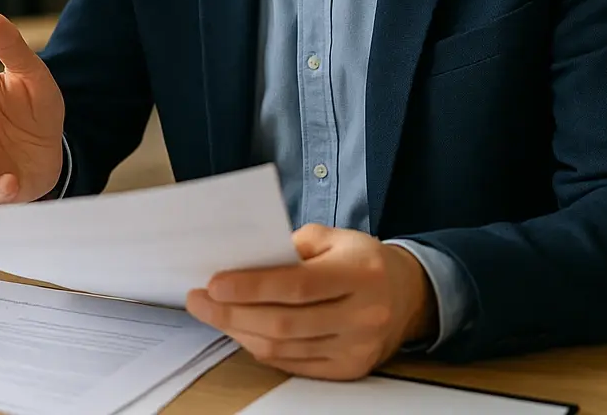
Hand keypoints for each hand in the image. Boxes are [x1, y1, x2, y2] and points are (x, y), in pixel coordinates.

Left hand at [185, 225, 436, 379]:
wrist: (408, 295)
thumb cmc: (361, 260)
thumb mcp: (334, 237)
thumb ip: (290, 246)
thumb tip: (241, 260)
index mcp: (360, 274)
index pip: (297, 286)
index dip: (251, 287)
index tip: (213, 283)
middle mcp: (363, 315)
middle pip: (284, 322)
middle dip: (232, 312)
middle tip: (198, 300)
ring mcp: (357, 348)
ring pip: (284, 348)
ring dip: (239, 331)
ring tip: (212, 313)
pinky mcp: (349, 369)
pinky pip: (293, 364)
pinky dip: (261, 348)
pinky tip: (241, 330)